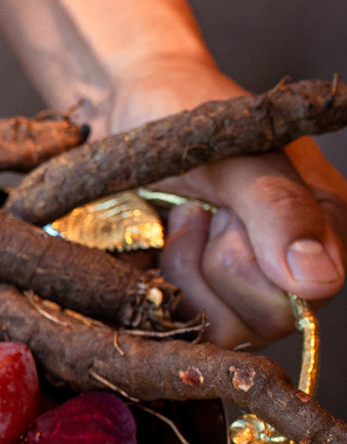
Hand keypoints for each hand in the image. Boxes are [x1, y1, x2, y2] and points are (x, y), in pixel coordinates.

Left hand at [108, 59, 346, 347]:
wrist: (121, 112)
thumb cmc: (188, 118)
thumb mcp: (238, 154)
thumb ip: (280, 210)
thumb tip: (318, 282)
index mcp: (320, 229)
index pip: (309, 296)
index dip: (256, 265)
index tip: (226, 212)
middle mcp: (282, 271)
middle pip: (263, 324)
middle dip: (217, 265)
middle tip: (198, 212)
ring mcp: (230, 292)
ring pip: (216, 331)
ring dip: (181, 273)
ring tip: (175, 220)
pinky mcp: (180, 302)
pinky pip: (170, 329)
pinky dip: (151, 287)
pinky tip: (149, 243)